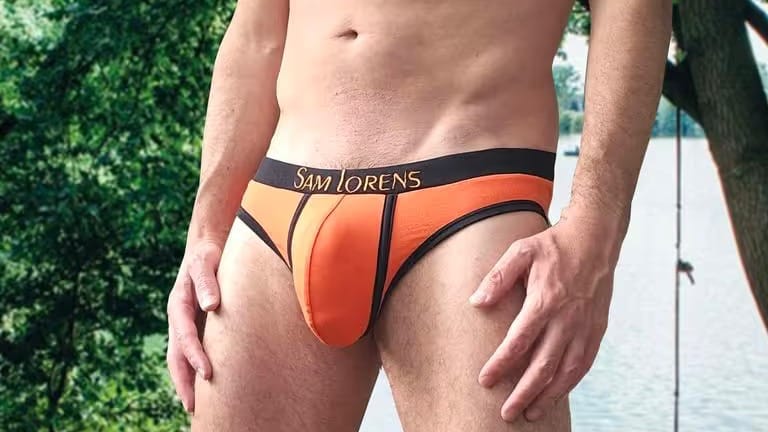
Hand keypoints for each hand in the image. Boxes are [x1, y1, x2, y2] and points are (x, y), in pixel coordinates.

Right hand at [166, 241, 222, 412]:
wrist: (204, 248)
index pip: (185, 336)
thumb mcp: (205, 263)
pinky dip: (193, 370)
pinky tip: (204, 386)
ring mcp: (184, 323)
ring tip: (196, 407)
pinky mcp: (195, 325)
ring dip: (186, 381)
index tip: (207, 373)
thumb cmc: (207, 255)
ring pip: (180, 358)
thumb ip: (207, 282)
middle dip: (183, 381)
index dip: (194, 355)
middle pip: (176, 356)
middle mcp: (178, 318)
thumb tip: (211, 305)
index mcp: (179, 304)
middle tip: (193, 407)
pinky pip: (191, 352)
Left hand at [470, 211, 618, 422]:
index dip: (500, 364)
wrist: (595, 239)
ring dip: (548, 396)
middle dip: (523, 393)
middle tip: (506, 413)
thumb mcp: (520, 252)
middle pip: (543, 366)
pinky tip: (556, 395)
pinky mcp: (597, 330)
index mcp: (545, 301)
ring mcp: (584, 327)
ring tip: (530, 414)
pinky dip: (569, 384)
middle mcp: (567, 319)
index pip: (519, 342)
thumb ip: (497, 278)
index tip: (484, 381)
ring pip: (566, 372)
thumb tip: (476, 302)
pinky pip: (583, 365)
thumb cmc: (553, 245)